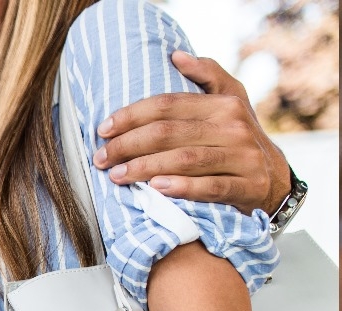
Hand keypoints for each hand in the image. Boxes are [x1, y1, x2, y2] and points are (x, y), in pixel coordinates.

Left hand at [94, 50, 290, 213]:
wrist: (275, 180)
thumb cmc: (238, 139)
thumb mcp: (231, 101)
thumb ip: (207, 75)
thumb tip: (176, 55)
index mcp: (224, 105)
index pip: (168, 105)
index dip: (131, 116)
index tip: (103, 129)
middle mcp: (235, 128)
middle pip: (170, 133)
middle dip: (128, 145)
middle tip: (101, 157)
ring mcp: (244, 158)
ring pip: (186, 160)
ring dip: (145, 167)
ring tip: (117, 175)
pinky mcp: (249, 186)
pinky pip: (211, 187)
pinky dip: (182, 187)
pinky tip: (156, 188)